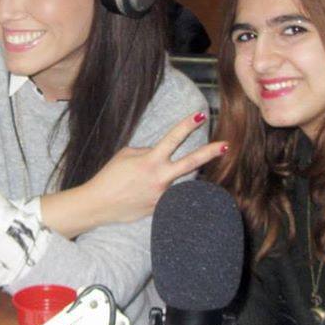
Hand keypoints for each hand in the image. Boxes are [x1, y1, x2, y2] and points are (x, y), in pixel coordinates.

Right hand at [82, 112, 225, 225]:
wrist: (98, 204)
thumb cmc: (109, 177)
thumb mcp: (125, 155)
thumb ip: (146, 152)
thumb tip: (159, 154)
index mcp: (150, 161)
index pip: (173, 138)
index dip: (187, 125)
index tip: (201, 116)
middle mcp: (160, 177)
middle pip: (191, 163)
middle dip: (209, 153)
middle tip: (226, 145)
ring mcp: (162, 195)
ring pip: (177, 181)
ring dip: (169, 178)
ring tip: (145, 181)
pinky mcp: (160, 208)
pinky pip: (167, 196)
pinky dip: (160, 192)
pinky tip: (142, 194)